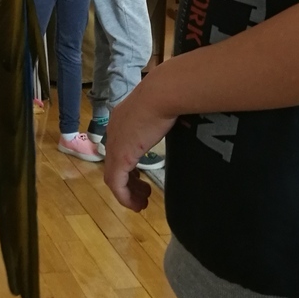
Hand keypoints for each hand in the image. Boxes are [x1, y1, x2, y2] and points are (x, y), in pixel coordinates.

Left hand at [103, 75, 175, 211]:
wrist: (162, 92)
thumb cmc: (168, 95)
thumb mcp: (163, 109)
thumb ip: (165, 119)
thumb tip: (184, 124)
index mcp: (121, 119)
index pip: (119, 148)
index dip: (129, 164)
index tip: (141, 176)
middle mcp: (113, 132)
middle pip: (114, 164)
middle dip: (129, 181)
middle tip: (143, 192)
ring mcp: (115, 145)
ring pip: (113, 177)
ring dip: (127, 193)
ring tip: (142, 202)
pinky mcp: (120, 157)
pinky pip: (117, 184)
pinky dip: (124, 197)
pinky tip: (136, 205)